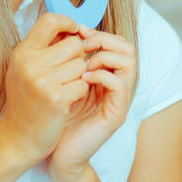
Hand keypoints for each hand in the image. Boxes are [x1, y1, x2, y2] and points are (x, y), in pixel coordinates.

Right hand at [0, 13, 89, 169]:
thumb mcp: (25, 70)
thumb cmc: (26, 102)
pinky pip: (83, 83)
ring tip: (66, 88)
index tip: (74, 32)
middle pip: (74, 43)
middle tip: (68, 73)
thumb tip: (72, 27)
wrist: (17, 139)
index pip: (50, 20)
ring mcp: (42, 81)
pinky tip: (68, 101)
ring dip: (80, 76)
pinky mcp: (56, 99)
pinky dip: (80, 92)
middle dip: (78, 57)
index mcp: (22, 53)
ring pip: (82, 64)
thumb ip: (43, 49)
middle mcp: (30, 64)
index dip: (68, 22)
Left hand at [48, 25, 137, 180]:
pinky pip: (120, 85)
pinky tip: (82, 79)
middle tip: (82, 43)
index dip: (98, 32)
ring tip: (83, 64)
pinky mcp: (116, 113)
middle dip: (105, 39)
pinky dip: (102, 75)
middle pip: (128, 48)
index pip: (116, 43)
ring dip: (105, 56)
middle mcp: (117, 85)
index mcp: (105, 76)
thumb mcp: (59, 81)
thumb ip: (67, 60)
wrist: (51, 150)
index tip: (76, 30)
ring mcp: (119, 100)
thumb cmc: (52, 116)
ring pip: (130, 62)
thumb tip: (64, 31)